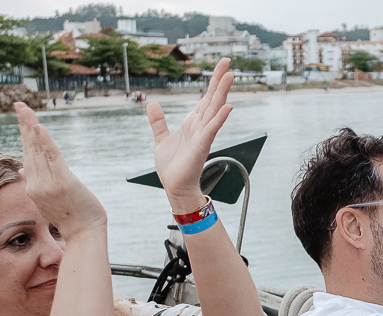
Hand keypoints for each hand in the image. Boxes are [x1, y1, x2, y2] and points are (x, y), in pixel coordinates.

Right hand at [14, 102, 106, 239]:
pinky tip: (38, 126)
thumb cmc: (71, 217)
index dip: (23, 133)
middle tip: (19, 105)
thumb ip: (34, 182)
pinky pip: (52, 157)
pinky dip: (44, 141)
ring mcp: (48, 183)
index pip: (27, 153)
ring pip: (38, 150)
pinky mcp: (62, 182)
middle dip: (24, 124)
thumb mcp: (48, 199)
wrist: (84, 234)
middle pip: (30, 148)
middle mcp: (36, 183)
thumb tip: (22, 169)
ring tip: (25, 110)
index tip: (21, 115)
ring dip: (31, 127)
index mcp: (33, 185)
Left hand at [147, 57, 234, 212]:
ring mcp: (203, 135)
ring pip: (214, 109)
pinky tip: (227, 107)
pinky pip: (211, 129)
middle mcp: (200, 126)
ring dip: (222, 93)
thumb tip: (152, 103)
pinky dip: (219, 118)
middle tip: (227, 61)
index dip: (212, 82)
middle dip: (219, 80)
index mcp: (192, 123)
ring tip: (230, 76)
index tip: (221, 66)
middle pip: (212, 98)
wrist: (174, 187)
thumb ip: (158, 121)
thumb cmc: (172, 166)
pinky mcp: (201, 146)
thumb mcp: (161, 138)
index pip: (205, 98)